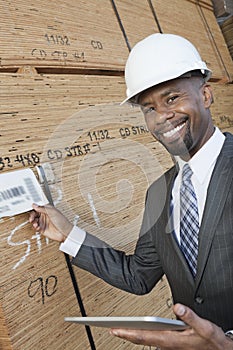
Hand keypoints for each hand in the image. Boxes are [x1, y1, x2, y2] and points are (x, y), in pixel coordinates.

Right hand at [29, 204, 72, 241]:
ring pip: (34, 221)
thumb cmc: (62, 221)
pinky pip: (35, 227)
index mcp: (47, 210)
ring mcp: (43, 222)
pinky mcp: (42, 229)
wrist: (64, 232)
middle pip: (34, 214)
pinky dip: (35, 227)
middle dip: (32, 216)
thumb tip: (35, 205)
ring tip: (35, 223)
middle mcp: (45, 216)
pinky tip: (37, 227)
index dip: (34, 208)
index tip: (30, 209)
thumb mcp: (52, 212)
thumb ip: (43, 208)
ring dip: (33, 222)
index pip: (38, 207)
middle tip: (32, 218)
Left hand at [110, 303, 232, 349]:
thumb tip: (177, 307)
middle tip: (109, 329)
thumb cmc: (211, 341)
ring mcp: (168, 345)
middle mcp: (167, 344)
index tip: (114, 330)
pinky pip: (152, 340)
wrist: (218, 349)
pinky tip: (138, 331)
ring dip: (132, 334)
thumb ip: (190, 316)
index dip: (128, 333)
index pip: (144, 337)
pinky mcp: (171, 343)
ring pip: (145, 340)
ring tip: (119, 328)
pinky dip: (142, 335)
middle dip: (124, 334)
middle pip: (140, 339)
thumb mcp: (204, 327)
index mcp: (171, 340)